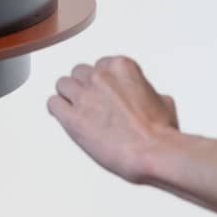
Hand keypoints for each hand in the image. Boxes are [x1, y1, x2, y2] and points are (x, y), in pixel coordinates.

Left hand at [46, 56, 178, 183]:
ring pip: (63, 85)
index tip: (104, 92)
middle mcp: (100, 77)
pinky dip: (57, 110)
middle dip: (85, 87)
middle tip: (91, 103)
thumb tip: (145, 97)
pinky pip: (53, 104)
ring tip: (76, 110)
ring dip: (69, 97)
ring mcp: (85, 96)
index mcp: (122, 67)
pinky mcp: (72, 118)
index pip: (101, 64)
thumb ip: (146, 92)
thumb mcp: (163, 101)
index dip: (102, 81)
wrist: (154, 152)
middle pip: (79, 72)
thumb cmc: (161, 132)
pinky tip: (65, 117)